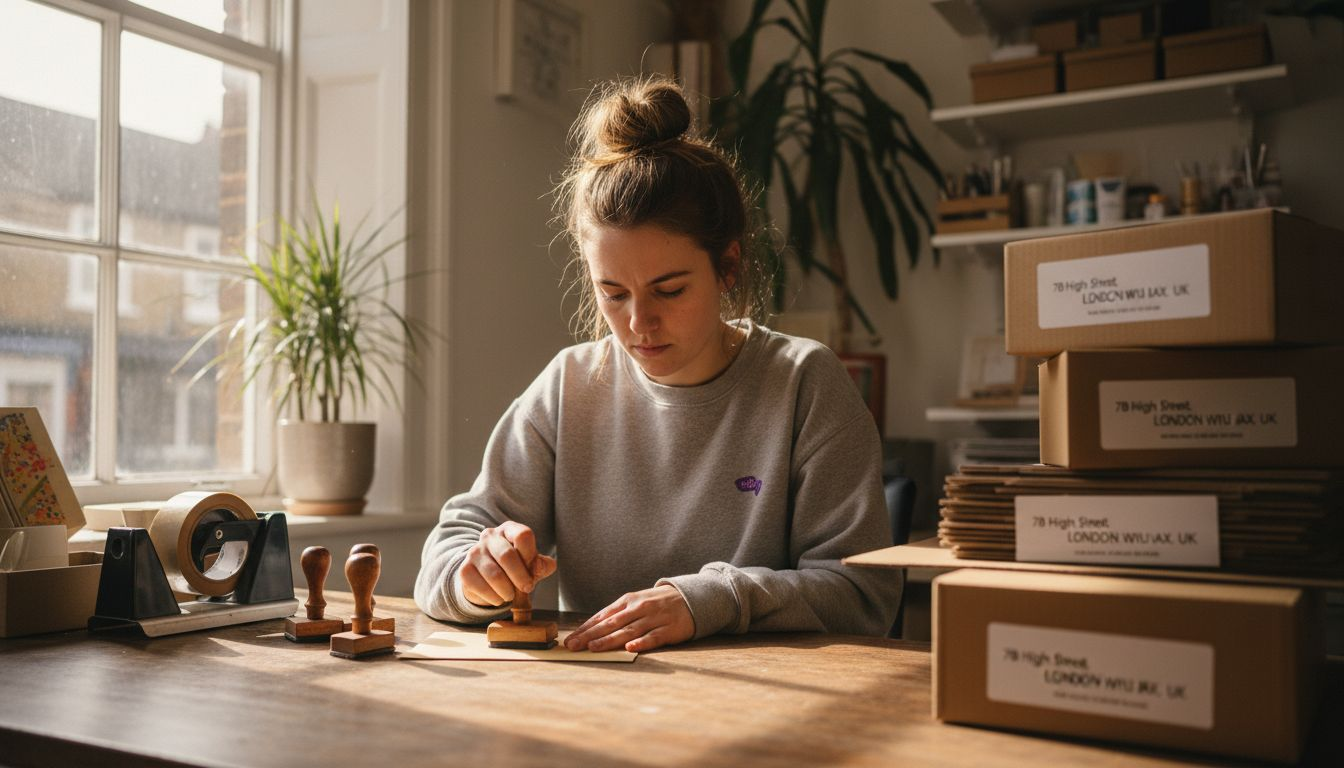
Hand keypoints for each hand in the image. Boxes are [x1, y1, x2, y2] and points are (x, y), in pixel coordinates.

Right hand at [460, 521, 556, 606]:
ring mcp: (474, 552)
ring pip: (494, 574)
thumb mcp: (531, 565)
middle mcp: (489, 536)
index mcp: (509, 530)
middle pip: (507, 555)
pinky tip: (498, 599)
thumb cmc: (514, 569)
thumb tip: (542, 566)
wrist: (486, 580)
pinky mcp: (464, 570)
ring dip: (507, 591)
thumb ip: (541, 565)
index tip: (534, 572)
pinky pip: (480, 587)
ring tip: (511, 596)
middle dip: (521, 577)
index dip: (531, 556)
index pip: (523, 535)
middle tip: (527, 589)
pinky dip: (493, 597)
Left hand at [564, 584, 693, 652]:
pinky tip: (630, 648)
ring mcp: (654, 618)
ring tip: (593, 647)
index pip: (603, 616)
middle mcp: (639, 608)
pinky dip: (641, 643)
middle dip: (591, 635)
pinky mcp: (669, 629)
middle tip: (574, 645)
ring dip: (610, 640)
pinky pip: (653, 637)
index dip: (586, 628)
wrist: (691, 597)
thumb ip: (617, 614)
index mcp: (628, 601)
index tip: (570, 639)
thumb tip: (592, 628)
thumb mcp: (636, 602)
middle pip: (611, 624)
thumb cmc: (657, 603)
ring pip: (629, 631)